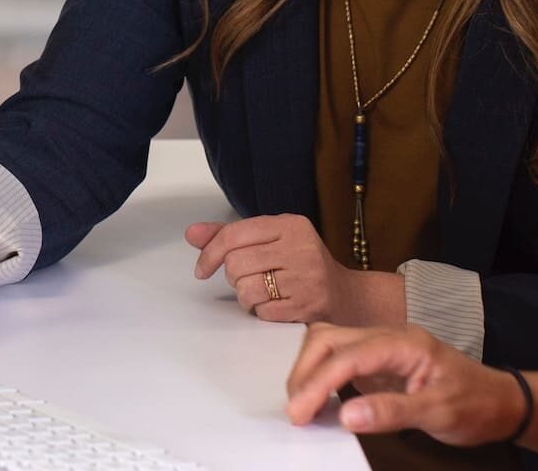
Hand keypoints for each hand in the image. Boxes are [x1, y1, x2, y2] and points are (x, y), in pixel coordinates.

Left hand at [186, 215, 373, 323]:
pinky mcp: (308, 306)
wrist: (346, 296)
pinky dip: (261, 312)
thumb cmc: (301, 266)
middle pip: (236, 263)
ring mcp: (307, 278)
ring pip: (246, 289)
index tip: (202, 269)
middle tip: (247, 280)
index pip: (234, 234)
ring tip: (262, 293)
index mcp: (290, 225)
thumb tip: (192, 234)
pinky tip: (275, 305)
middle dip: (234, 277)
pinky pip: (262, 311)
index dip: (209, 253)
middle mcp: (301, 247)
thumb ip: (230, 236)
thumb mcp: (271, 240)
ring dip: (246, 297)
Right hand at [285, 323, 524, 445]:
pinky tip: (319, 399)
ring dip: (309, 370)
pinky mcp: (379, 360)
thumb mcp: (440, 414)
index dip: (317, 383)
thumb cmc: (476, 404)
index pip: (347, 356)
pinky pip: (339, 357)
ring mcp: (382, 345)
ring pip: (329, 342)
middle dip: (304, 372)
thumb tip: (346, 416)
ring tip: (302, 405)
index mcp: (404, 343)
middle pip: (329, 339)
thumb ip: (393, 412)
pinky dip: (321, 375)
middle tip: (296, 412)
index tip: (300, 413)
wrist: (501, 401)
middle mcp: (388, 336)